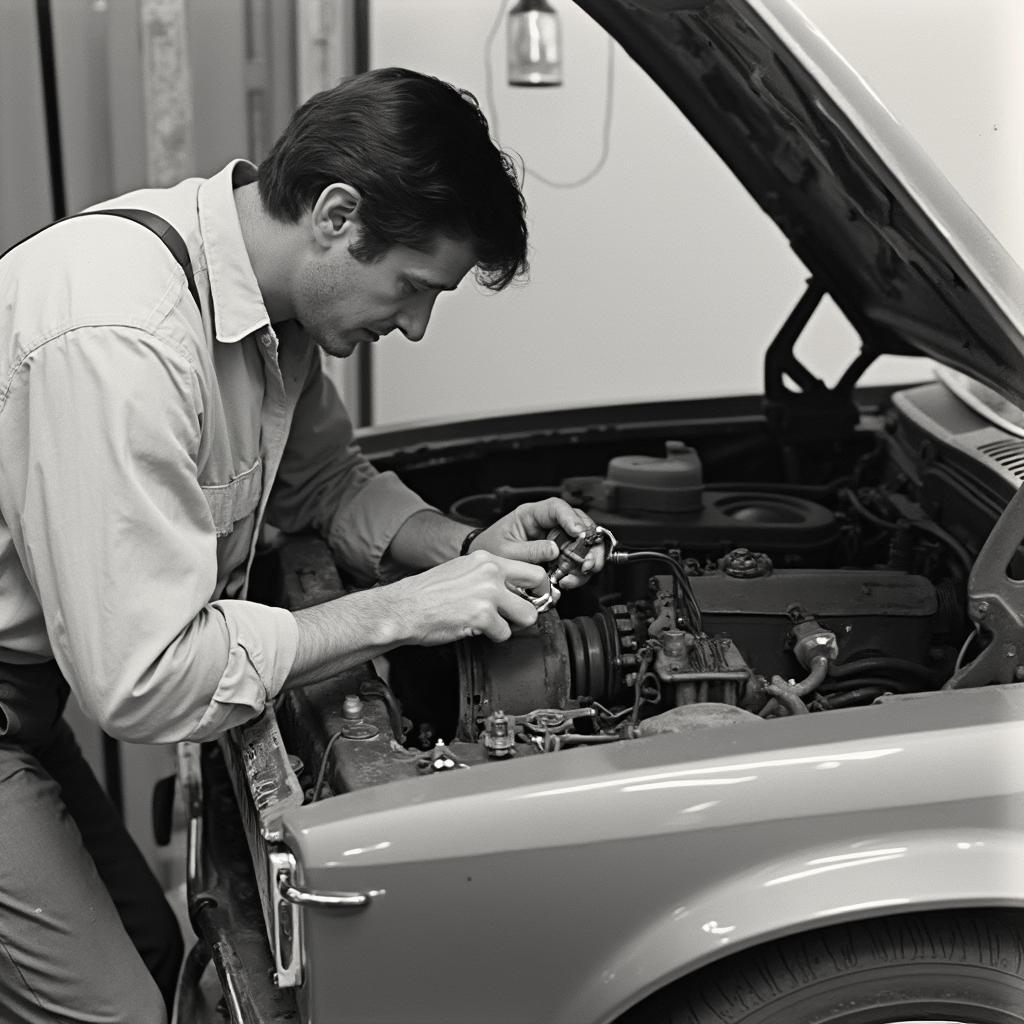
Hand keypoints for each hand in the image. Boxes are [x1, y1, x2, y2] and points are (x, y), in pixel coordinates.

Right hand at [388, 551, 548, 643]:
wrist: (404, 608)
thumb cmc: (428, 593)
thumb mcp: (462, 570)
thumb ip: (489, 575)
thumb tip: (514, 589)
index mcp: (486, 559)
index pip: (531, 567)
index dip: (537, 586)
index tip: (533, 596)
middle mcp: (491, 573)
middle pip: (539, 585)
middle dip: (535, 602)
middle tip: (522, 612)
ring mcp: (488, 594)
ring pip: (527, 615)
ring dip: (513, 624)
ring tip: (493, 624)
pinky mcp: (483, 617)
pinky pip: (505, 634)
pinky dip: (493, 637)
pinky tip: (476, 630)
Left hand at [467, 498, 604, 590]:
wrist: (485, 566)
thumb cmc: (491, 550)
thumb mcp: (505, 552)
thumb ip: (529, 551)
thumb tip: (553, 550)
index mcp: (531, 515)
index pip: (556, 507)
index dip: (571, 518)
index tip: (578, 533)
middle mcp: (548, 525)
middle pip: (580, 524)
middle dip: (590, 543)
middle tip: (588, 561)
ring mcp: (557, 540)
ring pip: (584, 543)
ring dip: (588, 559)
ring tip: (580, 574)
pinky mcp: (560, 557)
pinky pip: (578, 561)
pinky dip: (580, 572)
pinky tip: (570, 581)